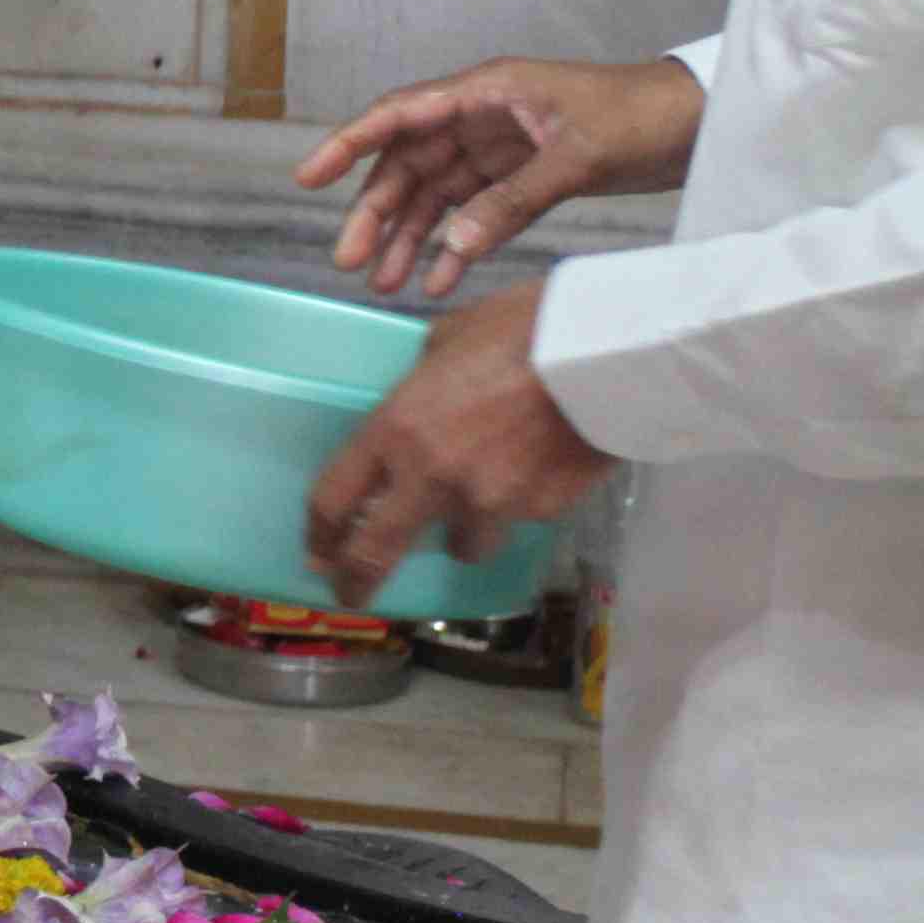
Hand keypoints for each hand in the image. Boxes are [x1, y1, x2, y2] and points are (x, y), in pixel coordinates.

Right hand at [292, 51, 702, 303]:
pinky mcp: (524, 177)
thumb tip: (456, 242)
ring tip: (388, 283)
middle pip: (410, 165)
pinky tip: (442, 278)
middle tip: (351, 260)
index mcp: (487, 91)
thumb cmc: (643, 114)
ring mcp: (501, 149)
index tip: (308, 177)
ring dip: (413, 237)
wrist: (700, 120)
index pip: (400, 115)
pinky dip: (458, 245)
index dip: (349, 143)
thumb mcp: (577, 156)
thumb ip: (514, 199)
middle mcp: (483, 117)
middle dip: (378, 213)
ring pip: (437, 196)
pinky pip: (475, 214)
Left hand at [301, 282, 608, 612]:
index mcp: (396, 430)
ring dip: (460, 531)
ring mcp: (488, 502)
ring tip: (475, 503)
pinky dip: (517, 507)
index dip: (320, 533)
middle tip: (352, 593)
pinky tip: (534, 472)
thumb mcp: (448, 339)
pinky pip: (517, 519)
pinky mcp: (539, 512)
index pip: (335, 498)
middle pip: (376, 551)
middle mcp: (432, 477)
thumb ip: (423, 381)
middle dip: (356, 580)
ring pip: (461, 544)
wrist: (606, 352)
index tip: (317, 553)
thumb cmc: (520, 329)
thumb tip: (422, 395)